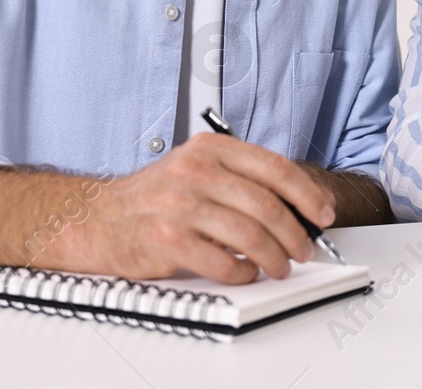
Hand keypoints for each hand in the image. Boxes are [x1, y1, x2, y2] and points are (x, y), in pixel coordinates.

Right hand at [58, 133, 334, 283]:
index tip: (323, 212)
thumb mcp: (196, 167)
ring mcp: (181, 206)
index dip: (307, 193)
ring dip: (275, 257)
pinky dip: (243, 272)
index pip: (274, 167)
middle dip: (295, 232)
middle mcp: (195, 171)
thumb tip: (295, 202)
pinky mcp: (168, 240)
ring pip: (250, 234)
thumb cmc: (154, 197)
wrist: (98, 219)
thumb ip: (239, 177)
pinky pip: (223, 262)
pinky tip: (245, 272)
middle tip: (304, 249)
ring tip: (281, 266)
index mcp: (209, 148)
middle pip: (267, 204)